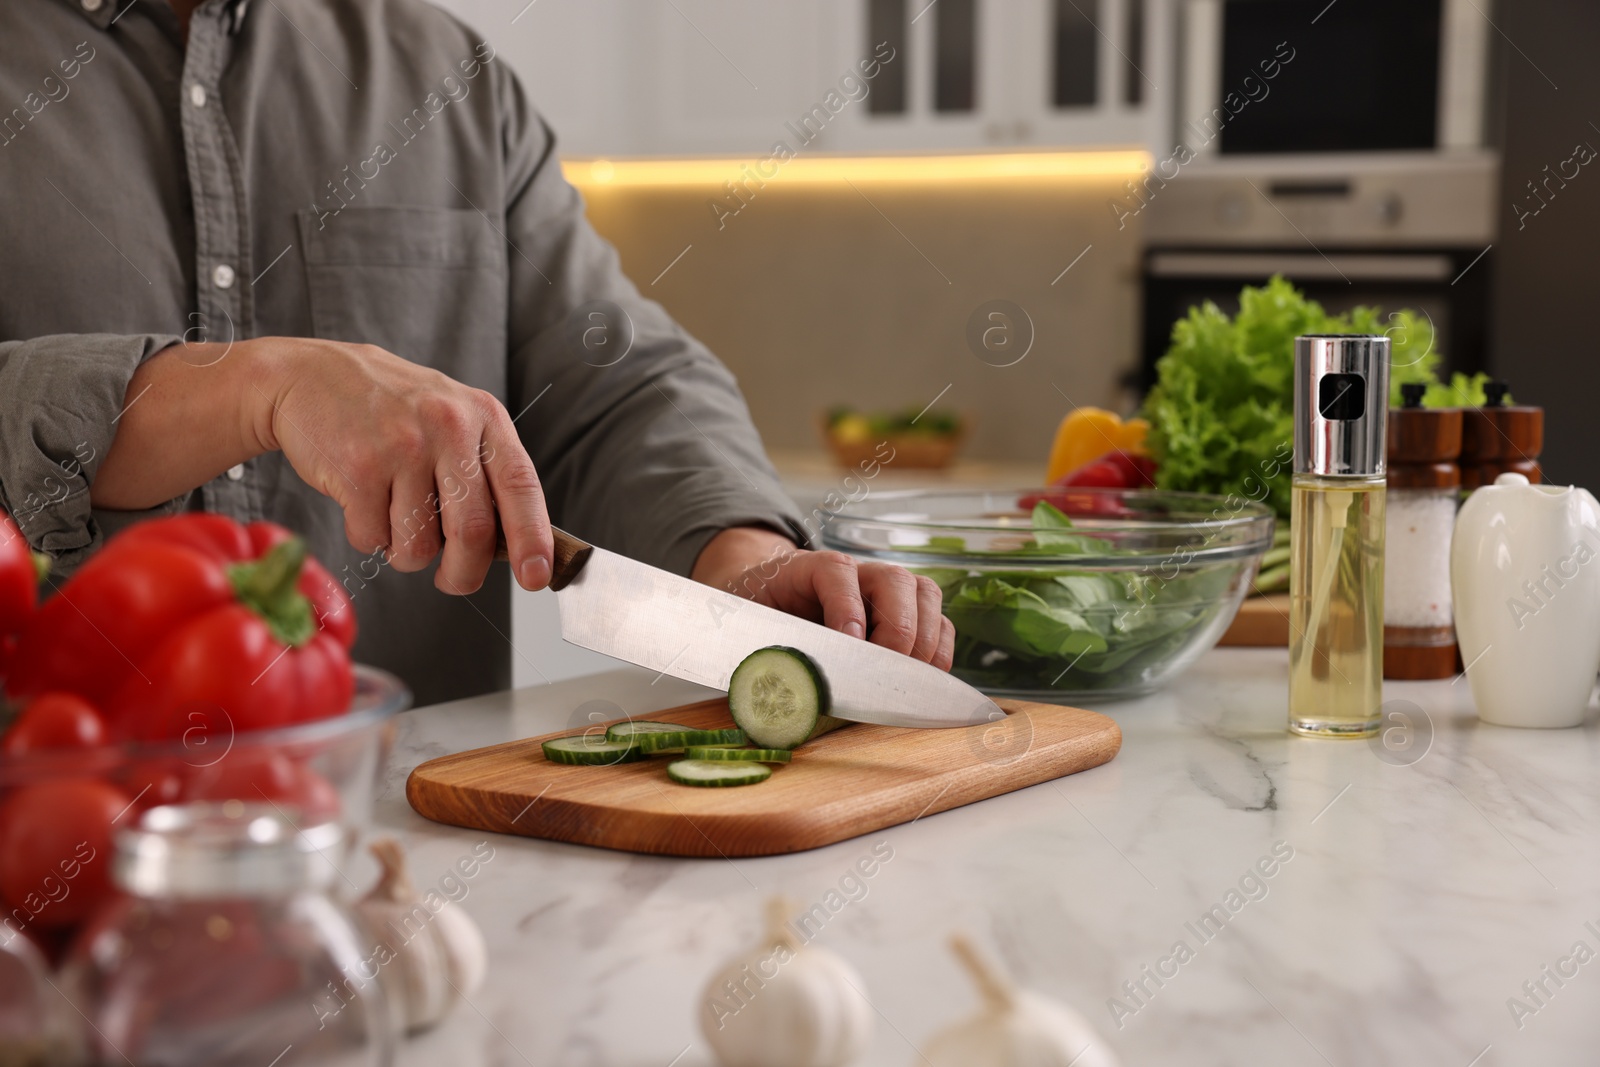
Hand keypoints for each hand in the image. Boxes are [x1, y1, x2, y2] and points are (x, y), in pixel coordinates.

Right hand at [249, 339, 553, 594]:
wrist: (309, 374)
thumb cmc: (389, 408)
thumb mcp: (452, 418)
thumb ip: (483, 470)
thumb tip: (511, 546)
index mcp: (483, 417)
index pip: (521, 486)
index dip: (533, 539)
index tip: (537, 577)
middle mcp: (448, 427)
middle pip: (473, 531)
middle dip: (464, 573)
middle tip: (452, 579)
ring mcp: (402, 447)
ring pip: (419, 546)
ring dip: (406, 554)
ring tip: (394, 519)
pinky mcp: (357, 468)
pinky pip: (372, 538)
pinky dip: (368, 536)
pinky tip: (362, 501)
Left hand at [691, 527, 954, 669]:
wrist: (769, 598)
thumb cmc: (761, 616)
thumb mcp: (749, 628)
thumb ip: (763, 649)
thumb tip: (783, 684)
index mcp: (808, 568)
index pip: (836, 572)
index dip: (846, 607)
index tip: (849, 644)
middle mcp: (856, 572)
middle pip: (894, 580)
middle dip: (895, 631)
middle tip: (883, 673)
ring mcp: (886, 589)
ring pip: (923, 595)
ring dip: (923, 640)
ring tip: (905, 678)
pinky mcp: (908, 612)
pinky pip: (938, 621)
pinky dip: (939, 651)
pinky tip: (923, 678)